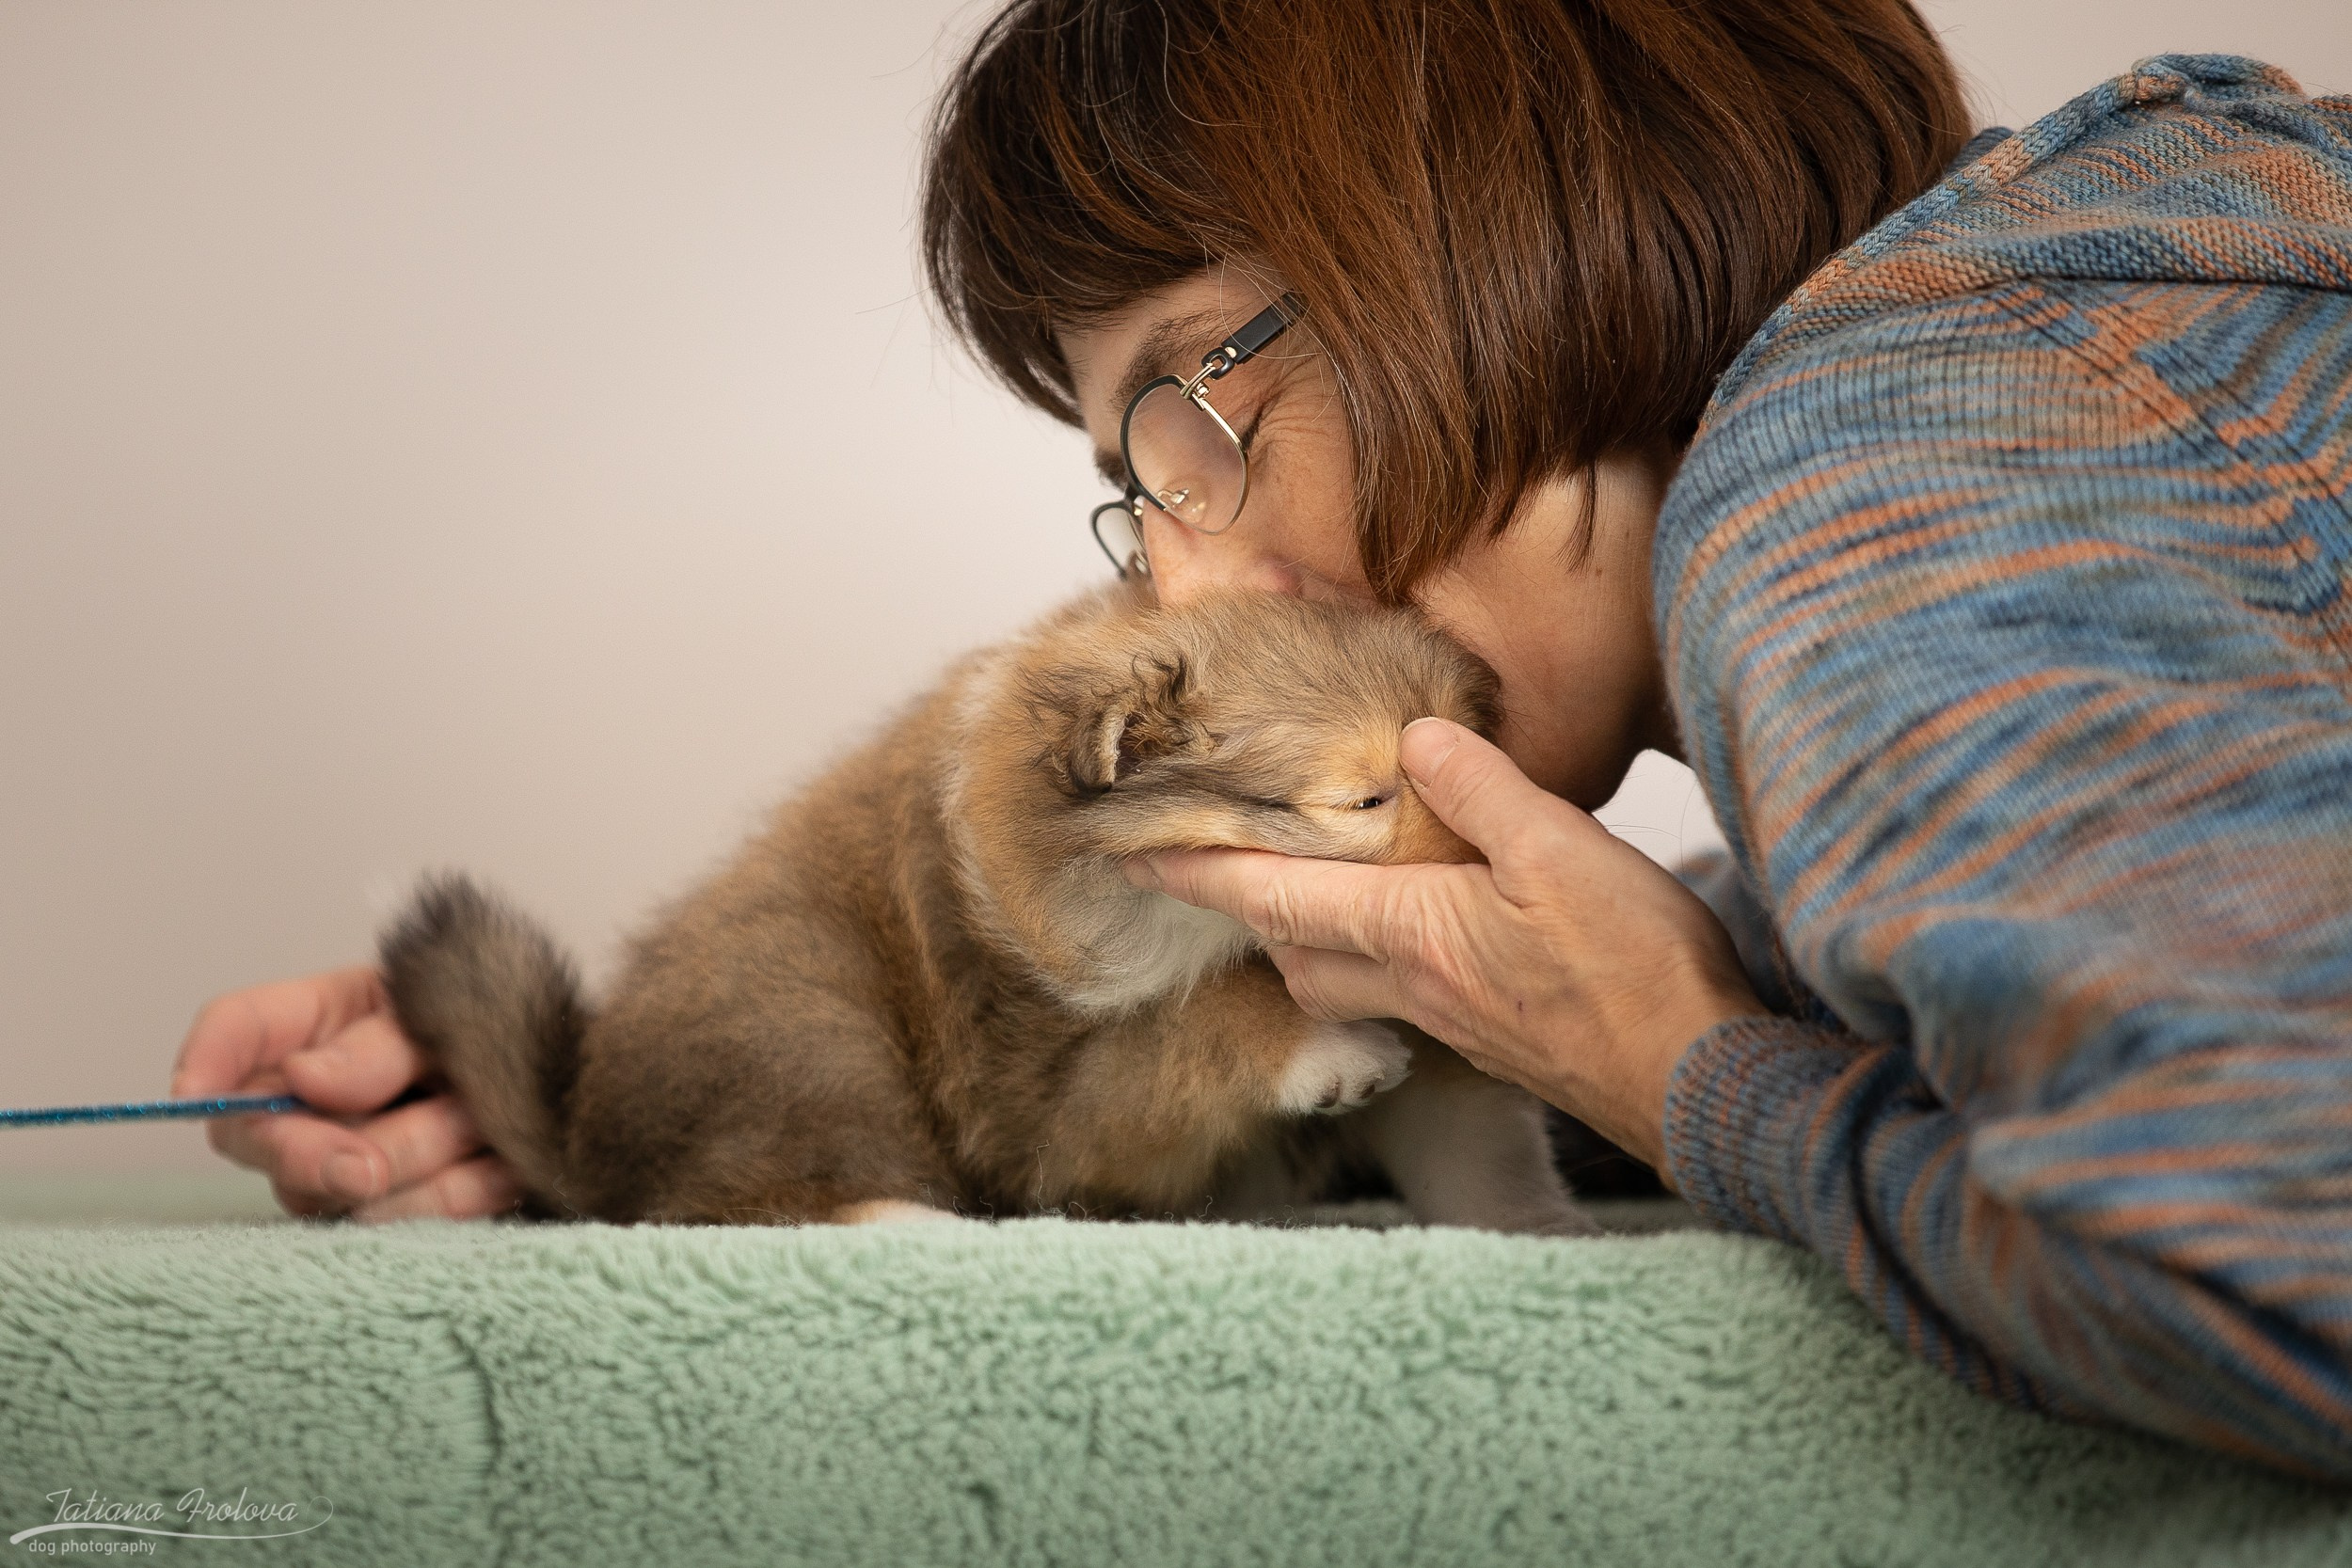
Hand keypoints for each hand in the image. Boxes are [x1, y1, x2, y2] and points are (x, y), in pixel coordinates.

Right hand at [170, 966, 522, 1220]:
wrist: (555, 1076)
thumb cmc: (485, 1025)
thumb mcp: (436, 1009)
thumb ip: (375, 1043)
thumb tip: (303, 1079)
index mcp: (313, 1028)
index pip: (235, 1029)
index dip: (206, 1060)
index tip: (193, 1093)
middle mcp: (308, 1106)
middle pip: (265, 1139)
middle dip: (319, 1155)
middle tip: (369, 1167)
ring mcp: (346, 1168)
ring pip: (343, 1191)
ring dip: (423, 1153)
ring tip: (477, 1116)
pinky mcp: (401, 1214)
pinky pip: (417, 1223)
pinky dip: (465, 1190)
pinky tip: (498, 1163)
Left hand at [1121, 718, 1764, 1173]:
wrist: (1700, 1085)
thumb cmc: (1636, 971)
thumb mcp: (1562, 848)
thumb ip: (1482, 790)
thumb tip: (1418, 739)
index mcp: (1413, 931)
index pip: (1275, 896)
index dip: (1200, 872)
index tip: (1134, 857)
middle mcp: (1415, 985)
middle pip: (1295, 951)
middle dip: (1249, 911)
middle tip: (1219, 867)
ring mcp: (1452, 1021)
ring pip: (1344, 982)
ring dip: (1310, 941)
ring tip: (1308, 893)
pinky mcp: (1493, 1041)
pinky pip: (1402, 999)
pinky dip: (1377, 963)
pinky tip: (1417, 938)